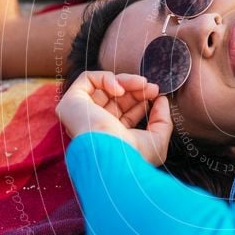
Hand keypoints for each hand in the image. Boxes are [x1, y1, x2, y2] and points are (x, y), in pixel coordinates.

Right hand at [56, 71, 173, 165]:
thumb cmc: (133, 156)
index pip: (126, 113)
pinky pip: (88, 79)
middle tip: (152, 87)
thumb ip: (162, 119)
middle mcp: (94, 125)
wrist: (109, 156)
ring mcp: (82, 114)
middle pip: (116, 99)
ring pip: (104, 87)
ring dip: (127, 81)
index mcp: (111, 137)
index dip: (141, 101)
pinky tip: (120, 90)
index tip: (156, 94)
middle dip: (136, 89)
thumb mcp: (157, 140)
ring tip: (142, 84)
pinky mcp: (71, 102)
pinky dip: (107, 78)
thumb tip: (162, 100)